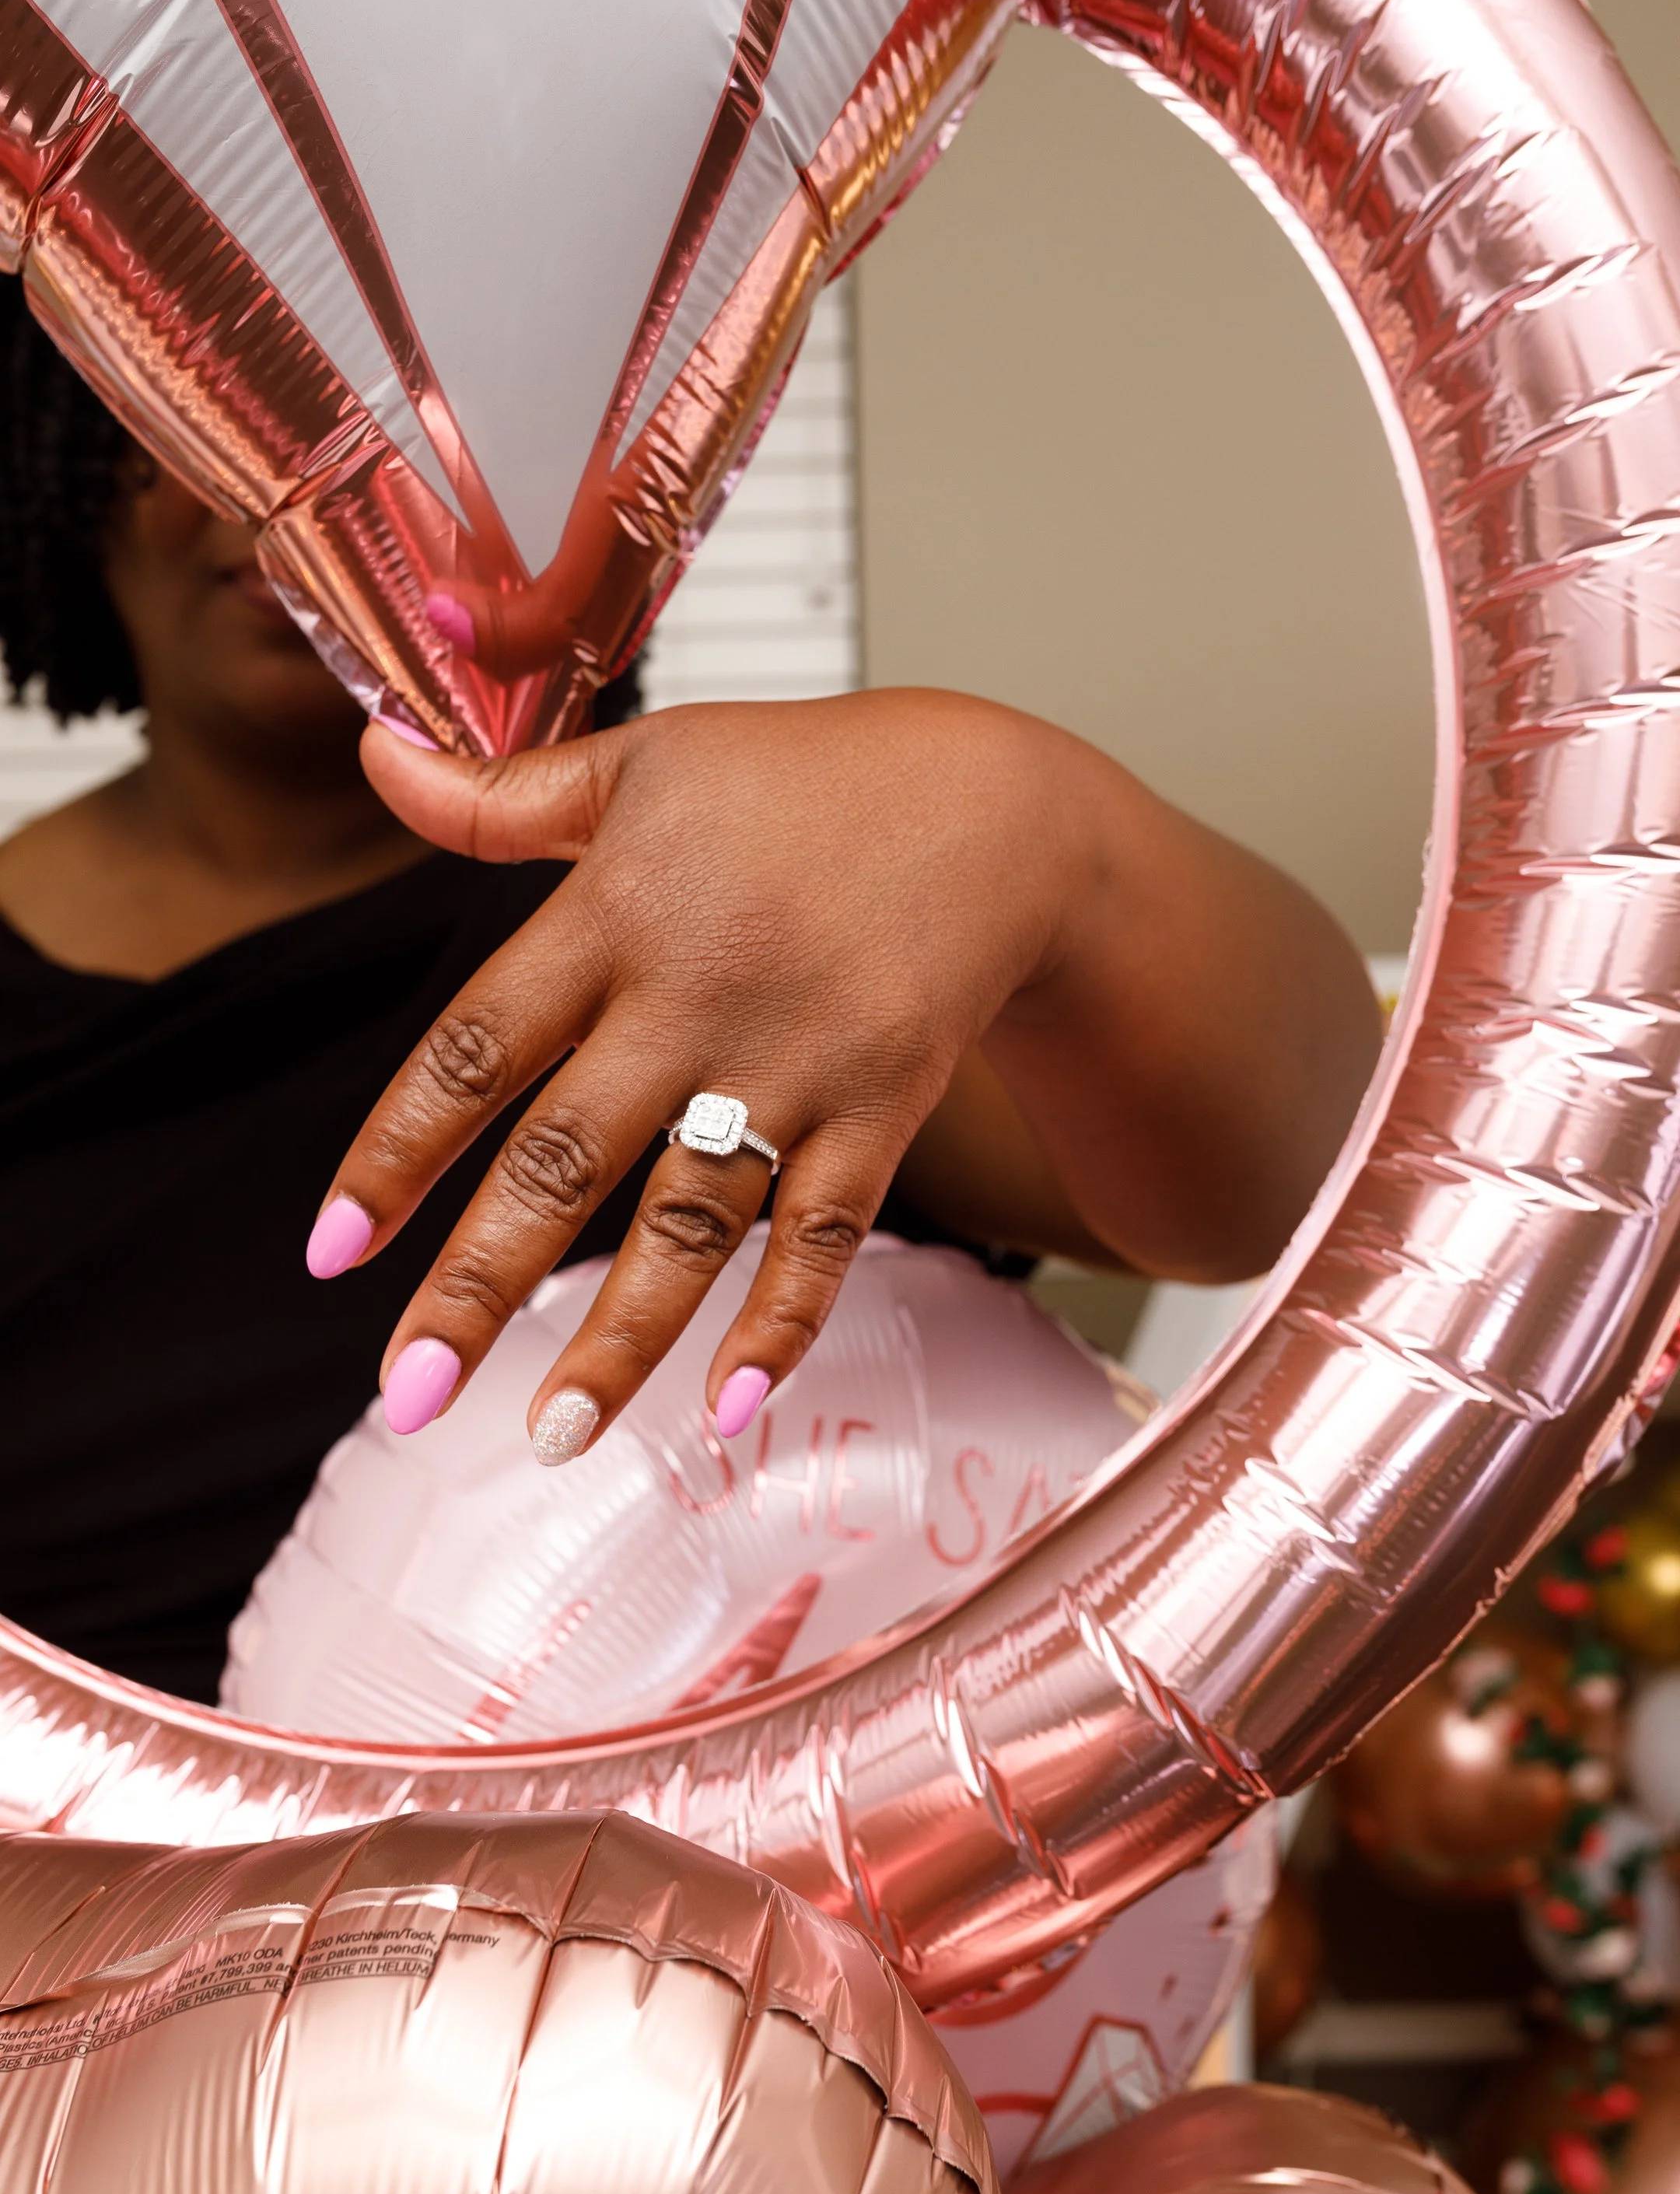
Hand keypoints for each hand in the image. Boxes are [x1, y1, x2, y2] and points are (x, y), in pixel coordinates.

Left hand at [311, 692, 1095, 1456]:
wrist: (992, 806)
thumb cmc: (804, 781)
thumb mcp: (642, 762)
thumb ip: (502, 796)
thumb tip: (373, 756)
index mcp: (616, 915)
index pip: (477, 1048)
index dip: (397, 1151)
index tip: (332, 1252)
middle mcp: (695, 1001)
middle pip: (566, 1160)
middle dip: (479, 1285)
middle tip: (410, 1392)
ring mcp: (793, 1065)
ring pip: (691, 1222)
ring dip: (619, 1339)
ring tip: (550, 1438)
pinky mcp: (881, 1110)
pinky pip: (826, 1234)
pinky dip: (783, 1323)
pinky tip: (729, 1409)